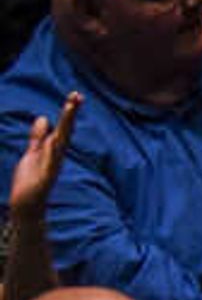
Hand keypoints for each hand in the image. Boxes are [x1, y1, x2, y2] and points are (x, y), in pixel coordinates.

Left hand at [10, 91, 73, 214]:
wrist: (27, 204)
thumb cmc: (30, 180)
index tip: (75, 95)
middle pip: (65, 131)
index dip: (68, 112)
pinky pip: (51, 163)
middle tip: (77, 96)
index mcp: (52, 149)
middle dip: (70, 114)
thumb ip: (38, 137)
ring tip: (69, 110)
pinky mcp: (45, 178)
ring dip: (66, 126)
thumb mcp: (32, 152)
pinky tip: (56, 141)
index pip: (63, 127)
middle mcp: (56, 155)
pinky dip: (54, 152)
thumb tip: (43, 118)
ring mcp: (52, 166)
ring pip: (60, 143)